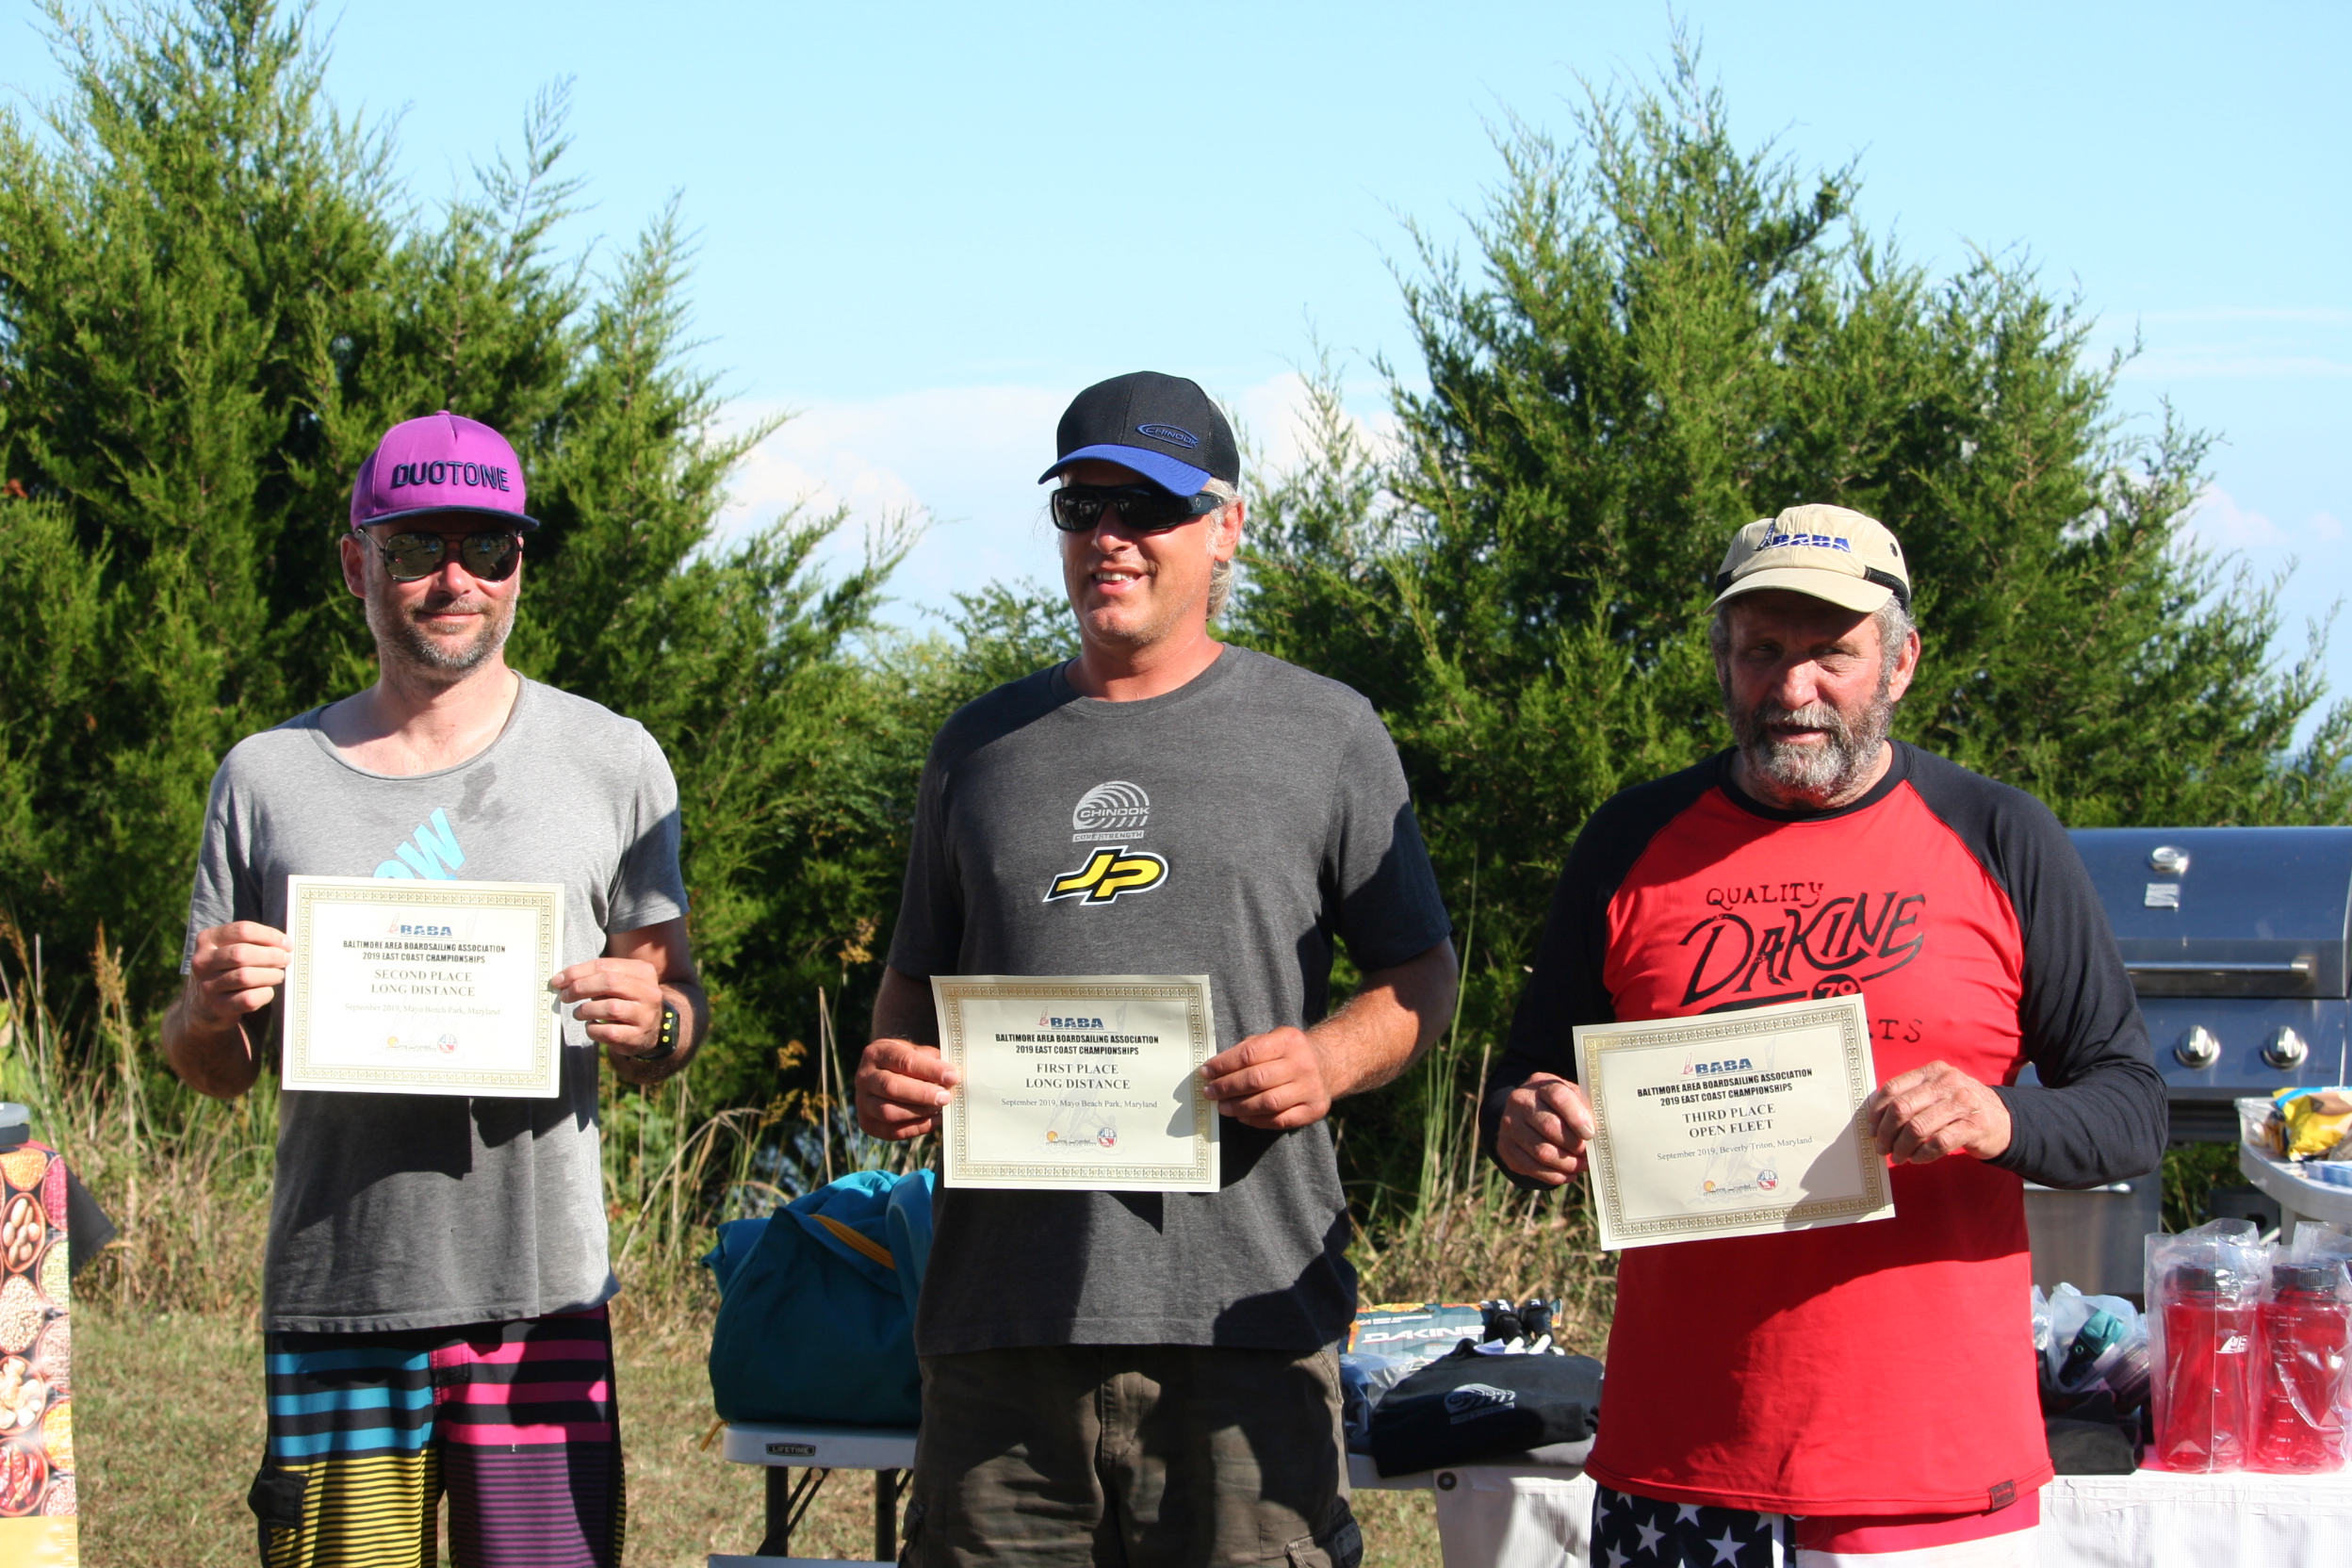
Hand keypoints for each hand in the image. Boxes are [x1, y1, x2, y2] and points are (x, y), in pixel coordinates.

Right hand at [184, 921, 292, 1029]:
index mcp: (207, 940)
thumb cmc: (227, 970)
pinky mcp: (217, 1007)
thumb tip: (285, 944)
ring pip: (245, 976)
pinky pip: (248, 998)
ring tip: (278, 975)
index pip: (243, 930)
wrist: (204, 1006)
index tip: (287, 944)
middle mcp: (202, 961)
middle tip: (285, 959)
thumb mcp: (230, 949)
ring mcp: (207, 986)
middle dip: (271, 956)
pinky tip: (267, 991)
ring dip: (270, 975)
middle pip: (242, 953)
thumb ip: (253, 942)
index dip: (270, 936)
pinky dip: (264, 994)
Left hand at [549, 956, 666, 1058]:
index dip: (577, 972)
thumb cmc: (626, 1001)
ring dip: (586, 1010)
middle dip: (580, 988)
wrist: (651, 1030)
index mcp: (643, 971)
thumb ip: (595, 977)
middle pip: (609, 982)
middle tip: (565, 996)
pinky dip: (593, 1029)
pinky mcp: (638, 1036)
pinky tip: (591, 1026)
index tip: (559, 980)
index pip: (605, 965)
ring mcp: (645, 1015)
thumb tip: (562, 980)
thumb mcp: (619, 983)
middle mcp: (649, 992)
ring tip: (578, 1013)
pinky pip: (609, 1032)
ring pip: (611, 1007)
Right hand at [857, 1039, 959, 1139]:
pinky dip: (917, 1127)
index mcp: (876, 1053)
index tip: (952, 1076)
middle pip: (891, 1087)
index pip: (904, 1061)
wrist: (884, 1075)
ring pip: (889, 1112)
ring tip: (939, 1108)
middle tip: (946, 1096)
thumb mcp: (917, 1052)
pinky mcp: (868, 1124)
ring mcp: (863, 1102)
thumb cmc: (906, 1062)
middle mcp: (864, 1077)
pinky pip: (892, 1131)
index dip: (930, 1070)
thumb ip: (933, 1061)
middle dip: (922, 1094)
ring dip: (919, 1112)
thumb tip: (953, 1076)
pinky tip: (935, 1120)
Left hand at [1200, 1026, 1333, 1130]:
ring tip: (1222, 1107)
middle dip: (1227, 1087)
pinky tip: (1242, 1117)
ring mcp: (1310, 1088)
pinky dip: (1256, 1120)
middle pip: (1256, 1079)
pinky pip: (1279, 1119)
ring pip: (1267, 1102)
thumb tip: (1213, 1070)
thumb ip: (1247, 1050)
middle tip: (1209, 1093)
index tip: (1205, 1072)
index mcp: (1289, 1041)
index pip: (1249, 1054)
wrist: (1329, 1064)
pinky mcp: (1314, 1109)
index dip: (1223, 1064)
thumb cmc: (1289, 1052)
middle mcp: (1302, 1064)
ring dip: (1239, 1106)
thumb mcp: (1273, 1039)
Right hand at [1494, 1074, 1595, 1185]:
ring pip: (1541, 1151)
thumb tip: (1601, 1133)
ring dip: (1567, 1164)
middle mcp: (1520, 1102)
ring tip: (1582, 1166)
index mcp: (1540, 1084)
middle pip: (1549, 1126)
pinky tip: (1568, 1174)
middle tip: (1588, 1155)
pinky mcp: (1505, 1148)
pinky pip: (1532, 1168)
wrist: (1524, 1114)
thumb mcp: (1571, 1097)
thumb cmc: (1558, 1106)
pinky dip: (1554, 1176)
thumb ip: (1585, 1109)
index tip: (1591, 1134)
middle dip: (1574, 1145)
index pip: (1557, 1096)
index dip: (1576, 1117)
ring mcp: (1509, 1125)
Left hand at [1866, 1060, 2012, 1163]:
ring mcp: (1962, 1104)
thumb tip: (1876, 1120)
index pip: (1893, 1088)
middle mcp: (1947, 1083)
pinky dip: (1922, 1155)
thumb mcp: (1938, 1091)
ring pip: (1917, 1128)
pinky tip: (1917, 1159)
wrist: (2005, 1120)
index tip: (1872, 1129)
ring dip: (1902, 1147)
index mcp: (1932, 1071)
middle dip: (1886, 1132)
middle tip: (1882, 1148)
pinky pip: (1938, 1143)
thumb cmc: (1961, 1108)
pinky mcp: (1973, 1127)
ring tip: (1898, 1157)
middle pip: (1901, 1108)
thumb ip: (1912, 1097)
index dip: (1877, 1112)